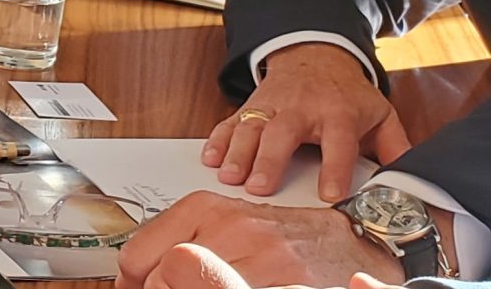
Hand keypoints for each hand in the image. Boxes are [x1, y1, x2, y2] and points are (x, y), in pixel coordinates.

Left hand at [117, 193, 395, 288]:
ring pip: (195, 284)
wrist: (358, 242)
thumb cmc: (292, 237)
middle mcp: (236, 231)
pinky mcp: (290, 286)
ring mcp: (266, 264)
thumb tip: (135, 275)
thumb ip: (183, 240)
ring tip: (207, 288)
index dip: (132, 281)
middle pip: (166, 277)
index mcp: (210, 209)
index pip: (142, 254)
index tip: (133, 288)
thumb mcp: (230, 226)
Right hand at [203, 44, 411, 199]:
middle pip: (284, 132)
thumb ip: (396, 148)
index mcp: (338, 113)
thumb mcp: (381, 115)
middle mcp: (302, 107)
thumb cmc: (348, 94)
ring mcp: (273, 105)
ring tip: (229, 176)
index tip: (329, 194)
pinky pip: (231, 120)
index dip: (335, 168)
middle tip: (259, 188)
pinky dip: (219, 138)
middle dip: (269, 160)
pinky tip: (211, 158)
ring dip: (238, 151)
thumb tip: (410, 182)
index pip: (338, 141)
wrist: (317, 54)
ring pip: (252, 126)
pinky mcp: (252, 105)